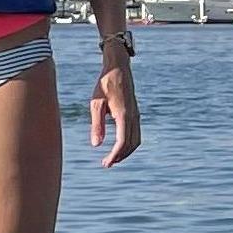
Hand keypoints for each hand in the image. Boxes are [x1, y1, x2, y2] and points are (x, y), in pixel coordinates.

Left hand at [90, 49, 139, 166]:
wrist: (118, 68)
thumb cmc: (104, 84)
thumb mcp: (96, 104)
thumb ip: (97, 125)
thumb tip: (96, 145)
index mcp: (124, 116)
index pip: (122, 143)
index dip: (114, 156)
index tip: (105, 164)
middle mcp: (133, 117)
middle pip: (131, 145)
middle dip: (120, 156)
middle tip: (106, 163)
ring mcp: (136, 115)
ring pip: (136, 140)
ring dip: (126, 152)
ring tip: (113, 157)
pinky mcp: (135, 113)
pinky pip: (136, 133)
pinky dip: (129, 143)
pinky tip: (119, 145)